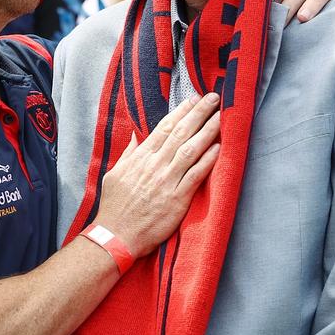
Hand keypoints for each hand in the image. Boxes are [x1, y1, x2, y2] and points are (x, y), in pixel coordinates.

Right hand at [93, 93, 221, 256]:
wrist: (116, 235)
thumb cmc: (115, 207)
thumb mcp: (114, 174)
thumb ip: (129, 154)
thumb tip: (136, 136)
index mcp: (140, 158)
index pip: (164, 129)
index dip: (180, 112)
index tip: (193, 99)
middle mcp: (155, 166)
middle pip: (180, 133)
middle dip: (198, 113)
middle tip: (213, 98)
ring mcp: (166, 182)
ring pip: (190, 150)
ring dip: (207, 131)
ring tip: (220, 117)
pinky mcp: (177, 199)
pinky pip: (195, 176)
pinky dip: (207, 160)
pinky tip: (219, 148)